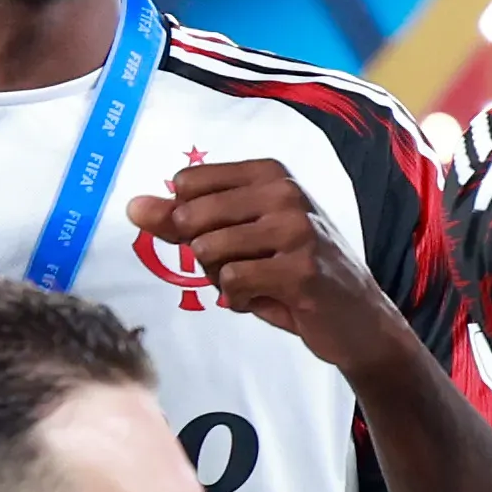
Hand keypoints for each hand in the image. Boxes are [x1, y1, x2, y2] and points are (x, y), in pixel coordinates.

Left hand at [125, 156, 394, 380]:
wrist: (357, 319)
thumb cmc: (293, 272)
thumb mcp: (240, 236)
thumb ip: (184, 219)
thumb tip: (133, 207)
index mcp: (270, 171)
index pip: (187, 184)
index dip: (190, 222)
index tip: (227, 236)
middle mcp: (285, 191)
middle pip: (192, 218)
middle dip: (205, 254)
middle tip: (244, 266)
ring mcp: (295, 228)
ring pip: (209, 251)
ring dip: (223, 280)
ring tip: (260, 282)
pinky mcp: (299, 269)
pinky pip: (232, 283)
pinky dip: (239, 300)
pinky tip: (269, 298)